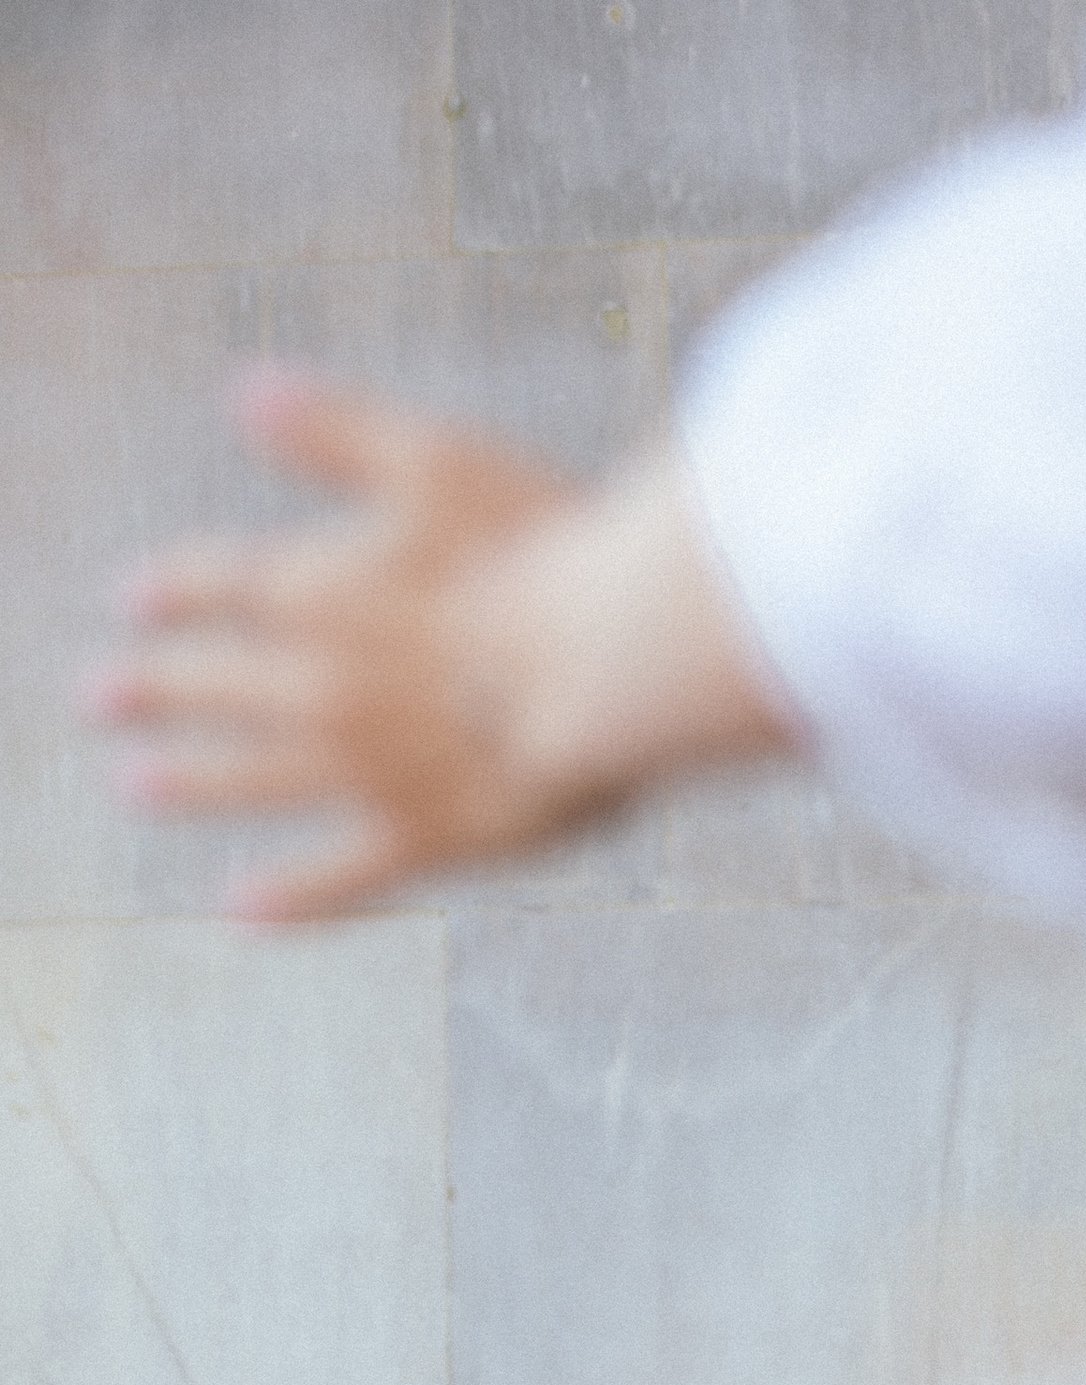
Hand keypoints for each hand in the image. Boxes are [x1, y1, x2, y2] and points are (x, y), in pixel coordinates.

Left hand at [86, 376, 793, 920]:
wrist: (607, 664)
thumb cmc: (537, 550)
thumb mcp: (431, 459)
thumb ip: (336, 431)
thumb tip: (247, 393)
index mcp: (316, 589)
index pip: (218, 586)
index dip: (171, 592)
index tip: (132, 601)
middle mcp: (318, 685)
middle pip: (212, 684)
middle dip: (151, 688)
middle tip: (98, 696)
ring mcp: (365, 769)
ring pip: (251, 778)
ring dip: (188, 782)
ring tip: (136, 787)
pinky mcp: (424, 836)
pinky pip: (341, 876)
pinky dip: (291, 896)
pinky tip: (243, 910)